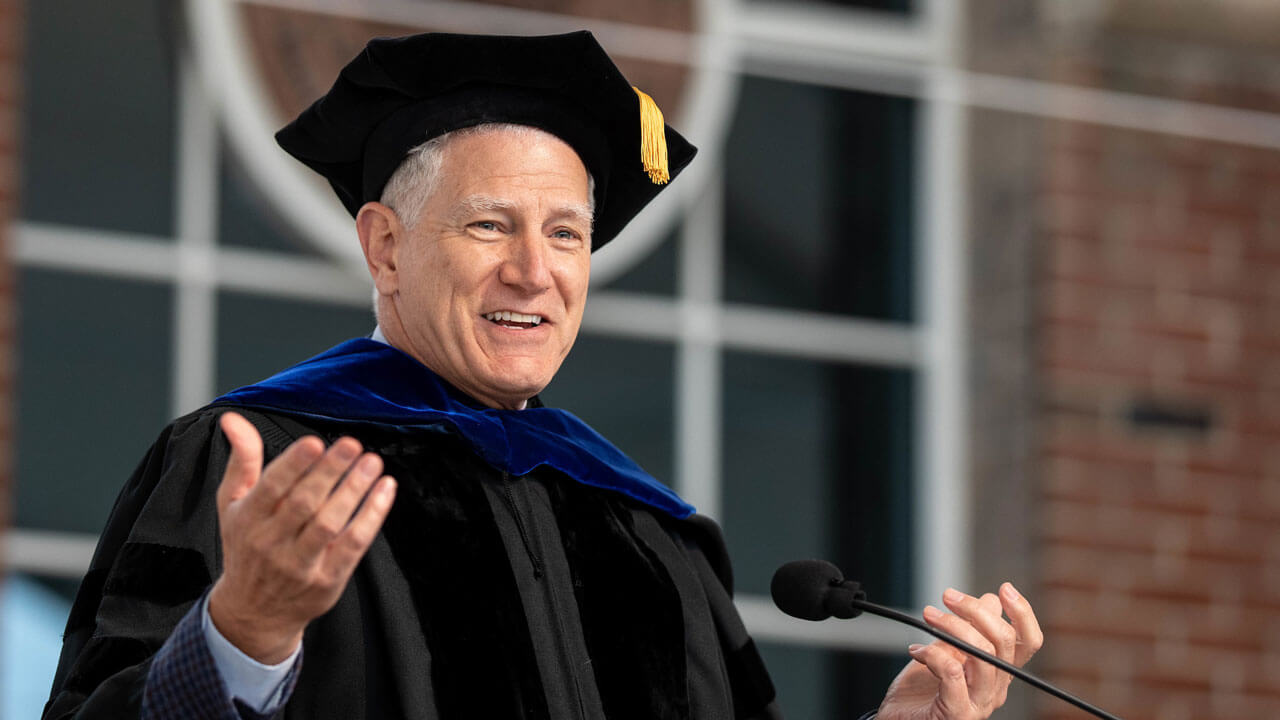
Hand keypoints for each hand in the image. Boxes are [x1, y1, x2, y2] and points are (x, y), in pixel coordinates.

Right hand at [207, 412, 396, 662]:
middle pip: (304, 503)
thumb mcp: (232, 504)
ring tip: (372, 461)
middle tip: (352, 444)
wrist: (253, 613)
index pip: (271, 488)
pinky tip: (385, 489)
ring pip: (330, 524)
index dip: (293, 464)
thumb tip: (233, 418)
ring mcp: (300, 564)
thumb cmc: (246, 546)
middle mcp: (271, 543)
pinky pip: (354, 545)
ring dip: (354, 490)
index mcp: (247, 519)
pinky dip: (372, 516)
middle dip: (329, 471)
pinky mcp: (327, 580)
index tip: (315, 442)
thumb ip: (241, 460)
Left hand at [877, 583, 1042, 719]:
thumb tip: (991, 599)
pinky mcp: (957, 714)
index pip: (1027, 643)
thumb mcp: (946, 651)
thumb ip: (968, 629)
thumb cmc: (920, 692)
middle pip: (1003, 642)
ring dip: (952, 626)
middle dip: (975, 610)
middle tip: (948, 596)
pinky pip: (953, 674)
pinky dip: (933, 653)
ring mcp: (978, 704)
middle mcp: (995, 689)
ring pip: (982, 655)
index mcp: (998, 673)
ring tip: (929, 615)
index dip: (1023, 614)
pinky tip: (916, 650)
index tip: (1005, 588)